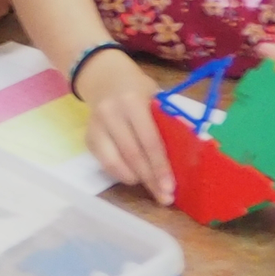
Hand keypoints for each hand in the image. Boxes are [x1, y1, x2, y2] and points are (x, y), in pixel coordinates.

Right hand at [75, 50, 174, 205]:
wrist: (103, 77)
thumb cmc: (138, 89)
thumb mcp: (156, 97)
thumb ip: (167, 122)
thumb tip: (187, 154)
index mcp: (133, 103)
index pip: (149, 141)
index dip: (160, 166)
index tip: (170, 186)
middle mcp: (111, 114)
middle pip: (133, 155)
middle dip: (150, 179)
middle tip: (164, 198)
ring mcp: (96, 127)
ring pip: (115, 162)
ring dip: (135, 179)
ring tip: (152, 188)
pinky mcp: (88, 137)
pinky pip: (104, 162)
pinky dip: (120, 173)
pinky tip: (134, 176)